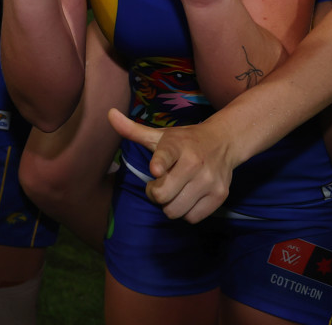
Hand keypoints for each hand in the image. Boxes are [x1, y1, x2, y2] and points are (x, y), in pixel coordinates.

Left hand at [108, 108, 233, 222]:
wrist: (223, 141)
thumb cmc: (185, 140)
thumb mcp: (160, 135)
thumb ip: (133, 130)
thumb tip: (109, 114)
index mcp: (177, 144)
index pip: (166, 155)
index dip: (160, 164)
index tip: (155, 169)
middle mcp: (195, 162)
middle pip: (163, 195)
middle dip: (155, 194)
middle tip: (159, 184)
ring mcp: (209, 180)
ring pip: (176, 211)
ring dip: (170, 205)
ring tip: (175, 190)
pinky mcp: (220, 195)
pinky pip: (192, 218)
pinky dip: (187, 212)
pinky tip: (189, 196)